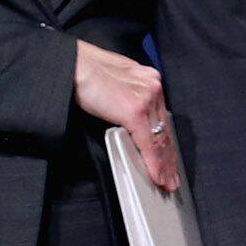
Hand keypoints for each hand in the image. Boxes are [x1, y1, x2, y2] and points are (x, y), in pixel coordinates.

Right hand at [74, 39, 176, 190]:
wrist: (72, 64)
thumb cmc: (85, 71)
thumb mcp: (117, 82)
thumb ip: (129, 98)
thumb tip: (133, 118)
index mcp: (149, 80)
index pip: (163, 118)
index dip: (167, 142)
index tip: (170, 159)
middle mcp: (153, 88)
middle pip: (165, 130)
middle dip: (169, 158)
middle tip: (173, 179)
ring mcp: (146, 98)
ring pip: (160, 139)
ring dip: (163, 164)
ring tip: (166, 182)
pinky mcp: (135, 111)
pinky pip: (148, 143)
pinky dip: (153, 163)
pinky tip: (156, 176)